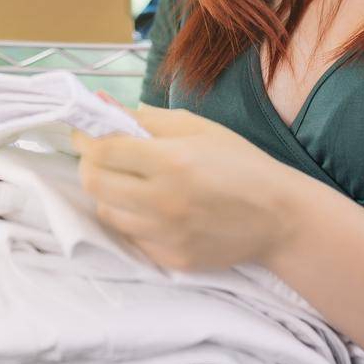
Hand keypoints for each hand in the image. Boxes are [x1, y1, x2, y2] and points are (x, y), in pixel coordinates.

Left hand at [70, 104, 300, 272]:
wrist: (279, 218)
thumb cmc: (241, 164)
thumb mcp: (199, 128)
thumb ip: (147, 118)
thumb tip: (103, 104)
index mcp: (171, 161)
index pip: (103, 149)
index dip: (85, 137)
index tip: (84, 131)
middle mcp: (163, 201)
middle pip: (93, 182)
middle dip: (89, 164)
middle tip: (101, 156)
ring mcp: (166, 234)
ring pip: (107, 212)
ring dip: (109, 193)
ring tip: (131, 183)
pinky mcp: (171, 259)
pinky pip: (131, 237)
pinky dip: (133, 220)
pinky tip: (153, 209)